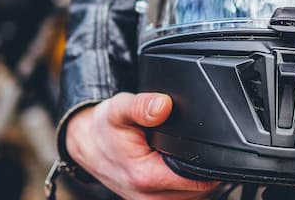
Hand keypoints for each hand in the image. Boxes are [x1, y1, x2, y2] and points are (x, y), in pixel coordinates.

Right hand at [65, 92, 219, 198]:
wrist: (87, 144)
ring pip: (194, 197)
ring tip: (180, 156)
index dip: (208, 162)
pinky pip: (181, 197)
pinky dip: (185, 183)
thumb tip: (163, 105)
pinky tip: (176, 166)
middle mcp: (149, 198)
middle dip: (202, 168)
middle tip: (188, 145)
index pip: (199, 180)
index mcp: (146, 177)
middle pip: (201, 190)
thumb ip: (142, 106)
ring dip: (195, 178)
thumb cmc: (104, 129)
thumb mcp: (119, 109)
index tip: (203, 144)